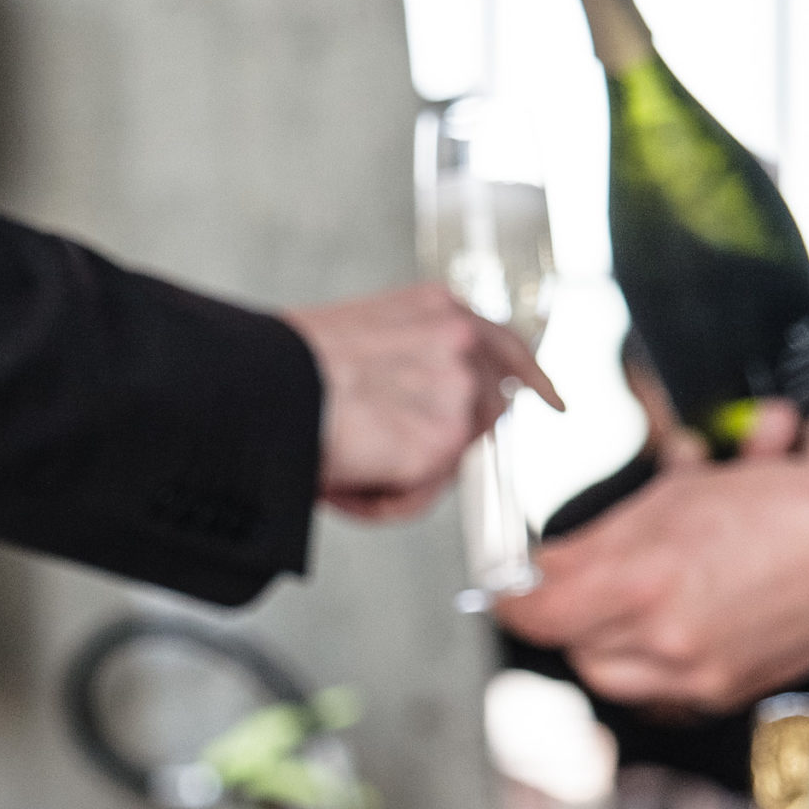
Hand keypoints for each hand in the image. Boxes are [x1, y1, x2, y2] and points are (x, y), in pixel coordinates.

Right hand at [288, 286, 562, 521]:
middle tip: (370, 456)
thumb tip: (418, 413)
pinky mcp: (443, 440)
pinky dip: (380, 501)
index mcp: (437, 307)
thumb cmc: (282, 373)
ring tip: (341, 463)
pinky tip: (342, 481)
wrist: (258, 388)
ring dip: (399, 477)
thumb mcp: (359, 342)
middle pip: (480, 417)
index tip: (550, 401)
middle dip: (435, 447)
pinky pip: (419, 494)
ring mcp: (457, 389)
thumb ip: (407, 363)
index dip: (528, 377)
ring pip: (445, 462)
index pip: (505, 343)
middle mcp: (460, 338)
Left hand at [492, 449, 808, 712]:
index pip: (538, 610)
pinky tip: (674, 626)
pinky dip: (650, 663)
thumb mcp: (671, 498)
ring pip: (609, 674)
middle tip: (580, 588)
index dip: (511, 598)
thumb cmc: (773, 505)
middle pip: (571, 645)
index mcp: (644, 578)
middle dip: (567, 618)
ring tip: (632, 605)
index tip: (504, 589)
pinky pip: (656, 690)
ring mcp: (694, 673)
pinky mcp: (720, 694)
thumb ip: (596, 543)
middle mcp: (664, 636)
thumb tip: (540, 569)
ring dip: (604, 644)